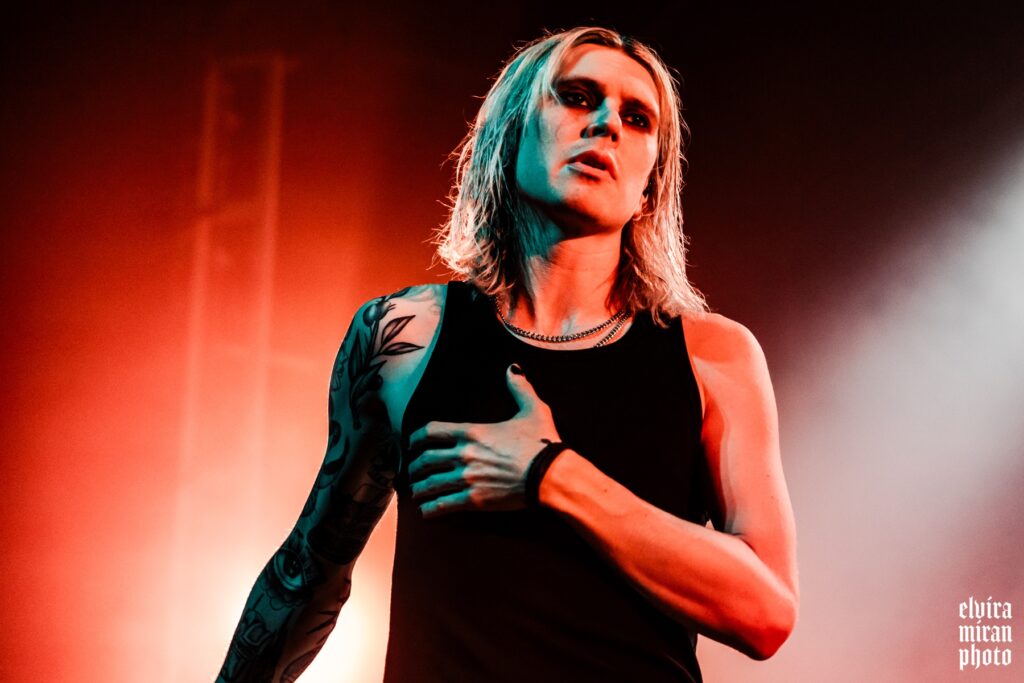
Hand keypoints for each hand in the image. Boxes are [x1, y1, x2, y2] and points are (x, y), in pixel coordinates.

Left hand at [407, 364, 560, 517]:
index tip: (411, 444)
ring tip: (415, 493)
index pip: (431, 431)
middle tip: (411, 472)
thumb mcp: (533, 410)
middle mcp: (464, 454)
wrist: (550, 475)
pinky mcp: (474, 500)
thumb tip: (513, 368)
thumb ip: (519, 388)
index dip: (417, 438)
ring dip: (419, 489)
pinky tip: (427, 511)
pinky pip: (444, 504)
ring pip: (431, 484)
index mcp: (472, 431)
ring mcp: (467, 478)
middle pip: (426, 460)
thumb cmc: (541, 443)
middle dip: (414, 467)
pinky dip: (431, 508)